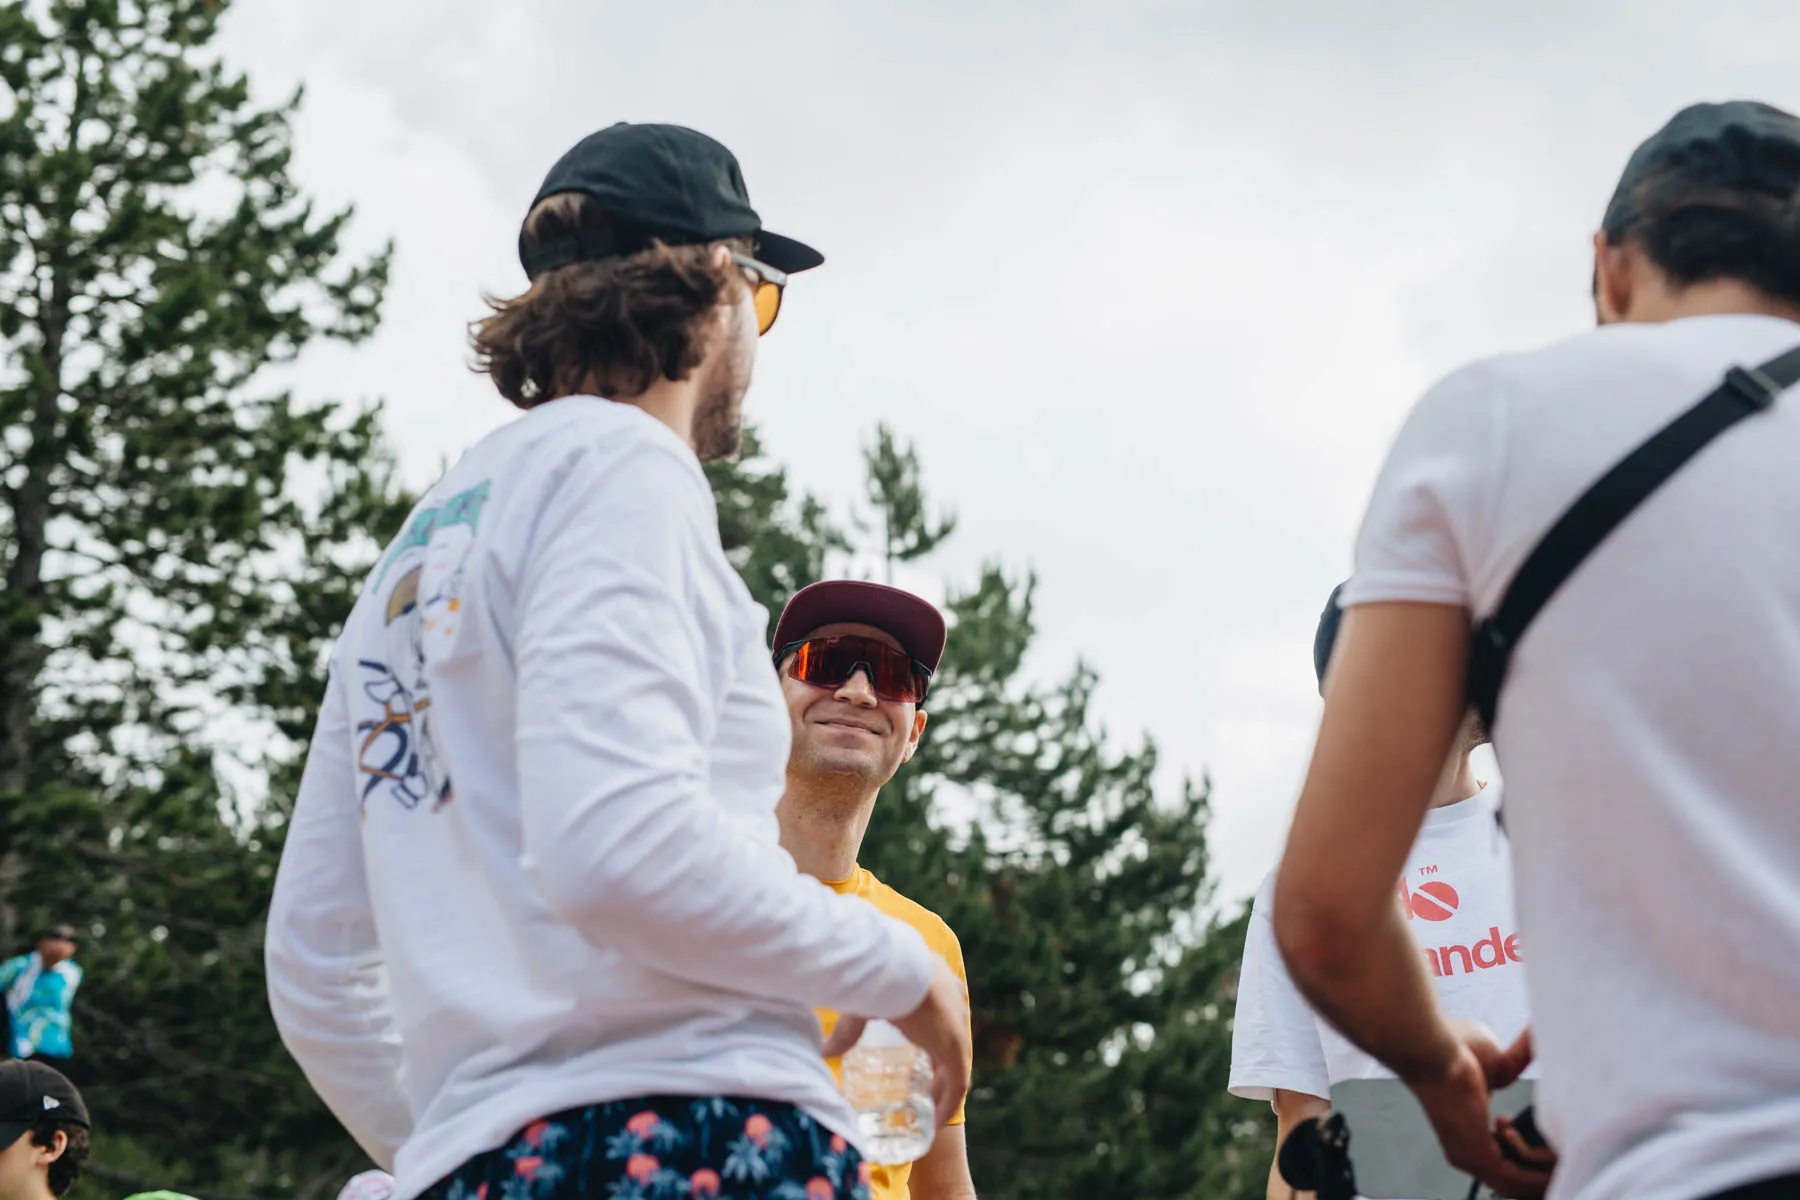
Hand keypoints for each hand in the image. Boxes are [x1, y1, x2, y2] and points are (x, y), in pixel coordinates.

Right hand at [820, 957, 969, 1129]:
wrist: (895, 968)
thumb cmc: (877, 978)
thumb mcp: (862, 1004)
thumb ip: (847, 1029)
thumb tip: (825, 1050)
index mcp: (936, 980)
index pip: (942, 1009)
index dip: (931, 1032)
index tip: (918, 1050)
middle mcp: (953, 1002)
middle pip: (951, 1037)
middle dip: (938, 1061)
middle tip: (920, 1082)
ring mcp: (958, 1026)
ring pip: (957, 1062)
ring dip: (944, 1085)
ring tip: (929, 1105)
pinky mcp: (957, 1048)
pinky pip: (958, 1084)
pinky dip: (948, 1102)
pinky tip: (937, 1118)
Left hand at [1408, 1023, 1552, 1197]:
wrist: (1436, 1049)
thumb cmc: (1453, 1047)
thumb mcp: (1498, 1061)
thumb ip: (1516, 1065)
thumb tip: (1537, 1044)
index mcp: (1466, 1130)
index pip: (1501, 1158)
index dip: (1529, 1156)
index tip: (1552, 1147)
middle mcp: (1463, 1150)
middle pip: (1511, 1179)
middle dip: (1541, 1173)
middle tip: (1565, 1161)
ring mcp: (1468, 1156)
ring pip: (1517, 1181)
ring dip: (1545, 1173)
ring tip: (1566, 1159)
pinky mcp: (1478, 1155)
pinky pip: (1517, 1178)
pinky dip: (1539, 1174)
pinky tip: (1558, 1162)